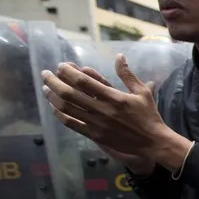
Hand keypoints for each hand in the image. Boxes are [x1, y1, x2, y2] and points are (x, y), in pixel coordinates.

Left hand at [42, 54, 168, 156]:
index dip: (68, 71)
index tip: (61, 66)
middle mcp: (101, 109)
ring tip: (46, 89)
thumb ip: (127, 74)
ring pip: (66, 108)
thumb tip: (119, 56)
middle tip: (45, 74)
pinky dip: (59, 114)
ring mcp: (96, 123)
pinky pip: (71, 123)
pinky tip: (55, 107)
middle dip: (53, 81)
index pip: (83, 81)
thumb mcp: (142, 92)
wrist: (152, 142)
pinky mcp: (94, 135)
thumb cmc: (148, 116)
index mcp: (113, 97)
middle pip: (69, 93)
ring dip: (52, 96)